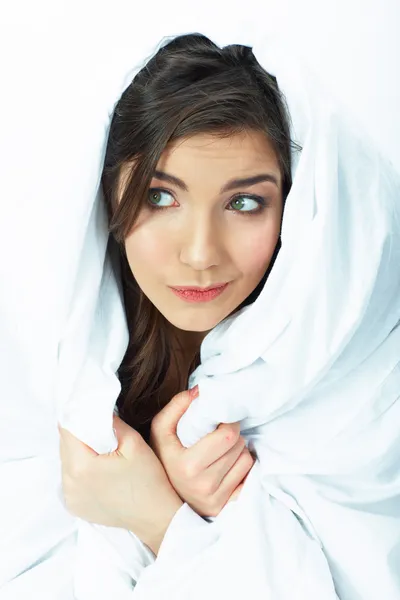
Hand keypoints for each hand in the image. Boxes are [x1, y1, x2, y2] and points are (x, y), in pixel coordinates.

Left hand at [58, 416, 182, 554]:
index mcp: (81, 466)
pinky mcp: (75, 506)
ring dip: (79, 450)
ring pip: (66, 461)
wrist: (156, 517)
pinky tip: (99, 467)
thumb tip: (96, 410)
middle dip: (79, 432)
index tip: (88, 409)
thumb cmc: (148, 480)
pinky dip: (80, 468)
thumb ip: (110, 422)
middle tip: (97, 425)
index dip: (77, 415)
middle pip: (65, 445)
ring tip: (101, 447)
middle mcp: (69, 483)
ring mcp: (70, 497)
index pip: (67, 430)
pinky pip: (70, 478)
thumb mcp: (134, 442)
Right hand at [150, 387, 254, 517]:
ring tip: (221, 453)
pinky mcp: (227, 508)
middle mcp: (204, 486)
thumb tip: (201, 391)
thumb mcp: (161, 430)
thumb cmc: (163, 458)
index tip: (219, 422)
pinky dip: (241, 470)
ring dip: (238, 452)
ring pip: (246, 460)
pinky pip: (249, 479)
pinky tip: (227, 468)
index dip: (227, 423)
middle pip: (239, 446)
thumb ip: (178, 406)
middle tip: (219, 437)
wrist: (158, 498)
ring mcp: (217, 500)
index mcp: (188, 466)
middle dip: (233, 436)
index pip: (228, 436)